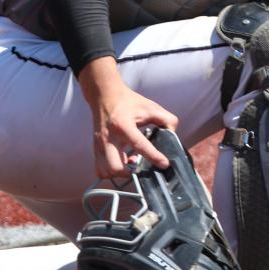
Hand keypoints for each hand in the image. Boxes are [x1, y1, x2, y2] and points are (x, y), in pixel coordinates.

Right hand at [78, 58, 177, 177]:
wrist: (105, 96)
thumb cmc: (129, 102)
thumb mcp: (151, 107)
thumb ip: (167, 119)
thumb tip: (173, 134)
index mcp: (123, 125)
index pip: (139, 145)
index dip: (153, 156)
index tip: (164, 164)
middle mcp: (109, 137)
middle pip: (115, 167)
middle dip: (130, 172)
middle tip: (139, 165)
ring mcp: (99, 144)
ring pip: (105, 171)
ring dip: (120, 173)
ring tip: (130, 164)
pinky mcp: (95, 148)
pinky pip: (100, 169)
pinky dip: (111, 171)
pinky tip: (122, 163)